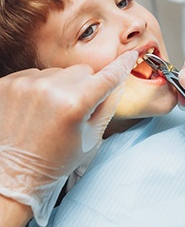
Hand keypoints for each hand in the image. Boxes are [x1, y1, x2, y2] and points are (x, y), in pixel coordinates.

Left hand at [0, 50, 137, 226]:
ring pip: (60, 71)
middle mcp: (50, 88)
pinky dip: (42, 86)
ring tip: (52, 110)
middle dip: (85, 84)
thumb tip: (120, 79)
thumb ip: (109, 104)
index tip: (131, 55)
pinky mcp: (9, 82)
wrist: (15, 172)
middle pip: (83, 70)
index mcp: (75, 104)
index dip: (122, 65)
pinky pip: (38, 74)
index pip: (108, 76)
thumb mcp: (92, 136)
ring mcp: (26, 84)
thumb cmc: (57, 158)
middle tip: (75, 108)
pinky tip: (37, 106)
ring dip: (62, 85)